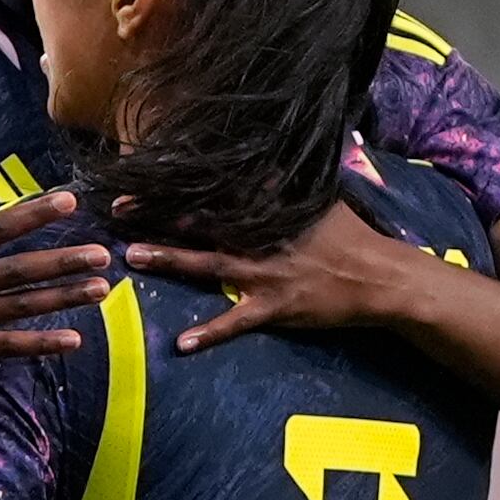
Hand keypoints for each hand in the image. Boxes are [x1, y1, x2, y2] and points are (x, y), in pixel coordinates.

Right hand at [0, 150, 110, 385]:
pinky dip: (41, 344)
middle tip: (102, 254)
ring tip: (100, 289)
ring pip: (21, 307)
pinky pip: (9, 346)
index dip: (33, 214)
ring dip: (62, 298)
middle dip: (62, 262)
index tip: (69, 201)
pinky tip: (73, 338)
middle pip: (18, 270)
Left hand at [130, 201, 431, 352]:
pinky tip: (181, 344)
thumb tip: (265, 156)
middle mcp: (262, 235)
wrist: (381, 278)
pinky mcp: (276, 306)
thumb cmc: (351, 236)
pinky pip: (236, 321)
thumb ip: (285, 182)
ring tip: (133, 257)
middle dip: (158, 215)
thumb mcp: (320, 198)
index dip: (178, 181)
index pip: (216, 188)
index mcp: (270, 207)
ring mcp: (267, 271)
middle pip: (201, 220)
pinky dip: (209, 333)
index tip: (144, 172)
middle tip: (118, 209)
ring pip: (208, 264)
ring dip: (170, 260)